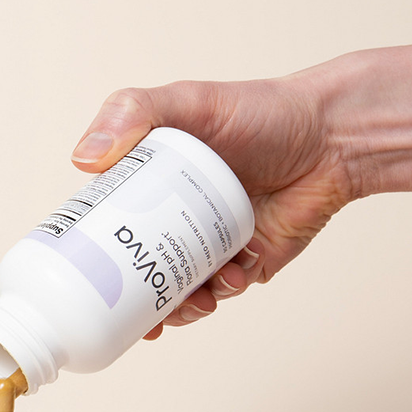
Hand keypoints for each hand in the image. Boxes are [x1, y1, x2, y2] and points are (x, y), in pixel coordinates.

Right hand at [70, 39, 411, 335]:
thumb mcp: (187, 101)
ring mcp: (209, 244)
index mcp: (151, 185)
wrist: (334, 136)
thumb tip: (83, 160)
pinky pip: (223, 290)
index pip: (108, 223)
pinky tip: (228, 280)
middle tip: (125, 310)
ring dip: (175, 305)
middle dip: (127, 299)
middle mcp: (176, 218)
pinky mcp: (245, 262)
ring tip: (184, 302)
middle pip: (137, 267)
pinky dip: (220, 292)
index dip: (90, 253)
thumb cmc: (262, 111)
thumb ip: (130, 113)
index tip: (76, 276)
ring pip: (178, 288)